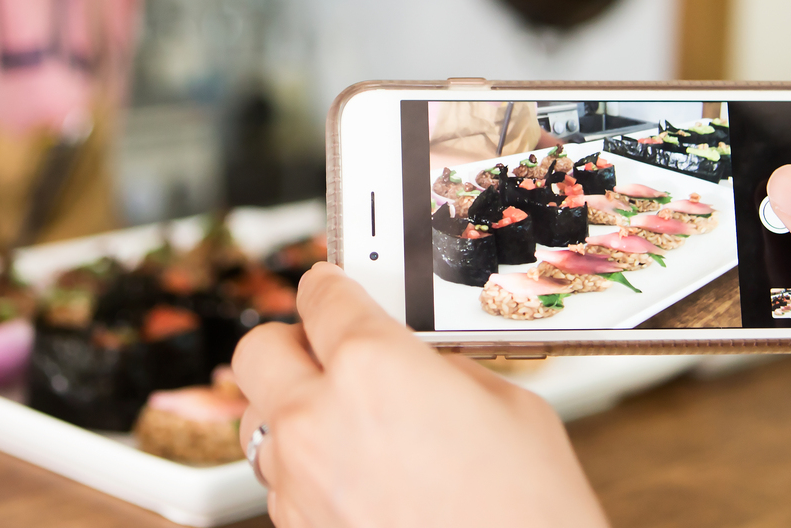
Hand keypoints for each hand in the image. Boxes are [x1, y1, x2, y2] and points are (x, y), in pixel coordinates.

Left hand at [233, 263, 608, 527]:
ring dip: (293, 411)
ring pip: (259, 420)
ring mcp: (298, 484)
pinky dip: (307, 470)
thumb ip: (446, 370)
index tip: (332, 286)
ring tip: (347, 423)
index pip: (322, 296)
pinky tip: (357, 478)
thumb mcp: (511, 410)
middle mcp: (318, 420)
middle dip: (292, 342)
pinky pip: (279, 482)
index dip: (330, 284)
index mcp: (374, 367)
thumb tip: (419, 359)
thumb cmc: (531, 515)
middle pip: (259, 349)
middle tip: (330, 349)